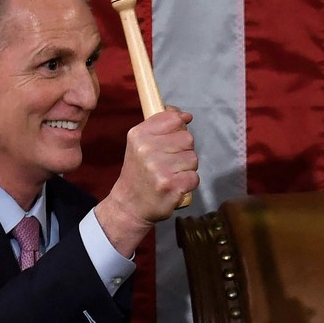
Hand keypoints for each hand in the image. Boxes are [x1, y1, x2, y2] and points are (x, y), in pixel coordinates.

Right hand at [94, 107, 198, 256]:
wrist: (129, 206)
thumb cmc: (139, 172)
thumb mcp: (141, 143)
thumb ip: (162, 125)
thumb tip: (186, 116)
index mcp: (139, 135)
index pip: (175, 119)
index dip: (178, 129)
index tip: (171, 140)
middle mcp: (147, 149)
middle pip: (188, 138)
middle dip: (183, 151)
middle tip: (168, 163)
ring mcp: (159, 168)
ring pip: (193, 158)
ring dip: (186, 168)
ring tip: (170, 175)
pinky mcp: (171, 186)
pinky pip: (194, 177)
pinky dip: (188, 183)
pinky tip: (174, 186)